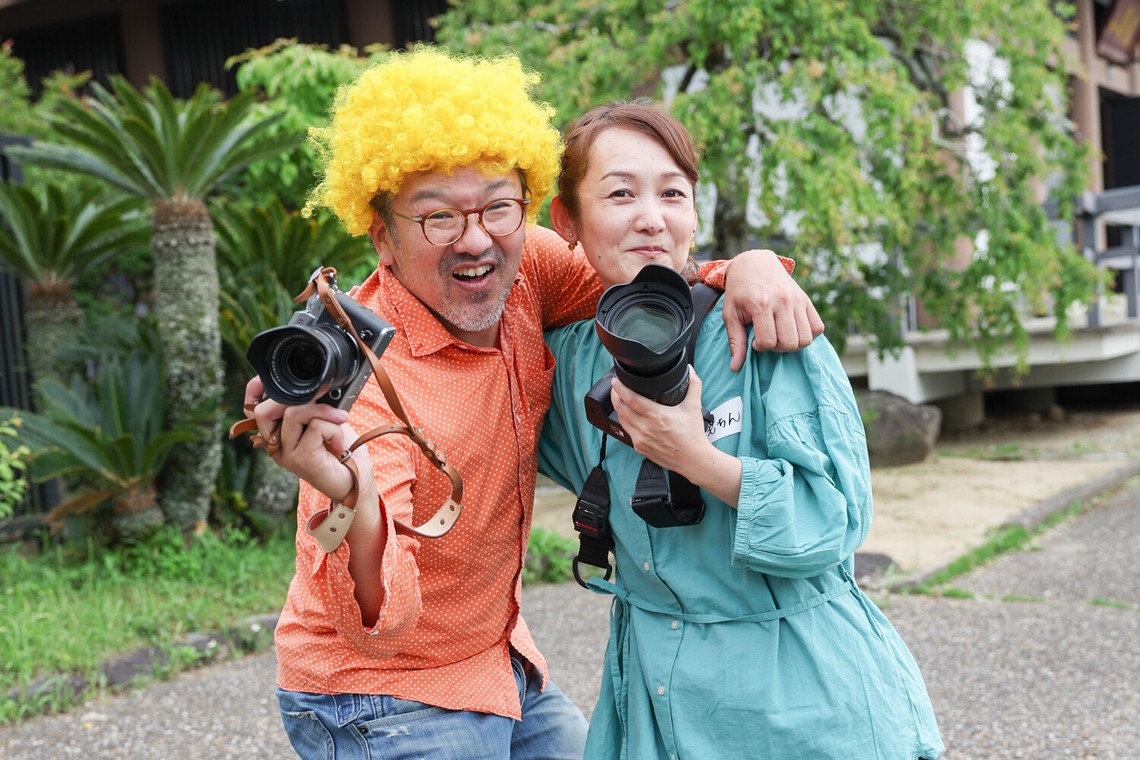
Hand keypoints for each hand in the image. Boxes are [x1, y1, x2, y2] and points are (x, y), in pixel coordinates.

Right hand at [243, 376, 364, 503]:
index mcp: (277, 434)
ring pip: (293, 413)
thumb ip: (311, 406)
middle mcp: (276, 445)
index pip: (254, 409)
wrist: (355, 483)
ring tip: (340, 421)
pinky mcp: (301, 459)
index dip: (256, 390)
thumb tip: (313, 385)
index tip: (271, 381)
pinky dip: (334, 429)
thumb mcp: (324, 422)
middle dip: (300, 398)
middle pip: (267, 408)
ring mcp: (285, 454)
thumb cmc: (341, 452)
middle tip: (328, 404)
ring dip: (323, 411)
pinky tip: (339, 443)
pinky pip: (316, 427)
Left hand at [609, 369, 713, 475]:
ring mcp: (641, 439)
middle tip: (615, 388)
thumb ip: (693, 386)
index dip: (620, 388)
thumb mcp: (694, 407)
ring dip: (618, 409)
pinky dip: (625, 422)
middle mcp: (646, 427)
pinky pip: (627, 431)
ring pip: (622, 420)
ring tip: (619, 400)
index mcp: (657, 415)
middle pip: (621, 408)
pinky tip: (628, 416)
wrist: (693, 459)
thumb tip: (690, 370)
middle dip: (615, 396)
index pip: (631, 398)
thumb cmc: (692, 435)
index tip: (616, 381)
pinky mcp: (640, 447)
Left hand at [721, 249, 824, 369]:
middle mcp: (783, 301)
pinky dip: (808, 334)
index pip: (769, 342)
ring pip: (806, 338)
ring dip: (793, 342)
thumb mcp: (730, 314)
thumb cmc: (739, 292)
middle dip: (778, 347)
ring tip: (780, 334)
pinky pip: (818, 328)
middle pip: (791, 343)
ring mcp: (797, 300)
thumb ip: (735, 341)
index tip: (754, 339)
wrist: (754, 264)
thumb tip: (736, 368)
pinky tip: (792, 329)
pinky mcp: (807, 300)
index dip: (760, 346)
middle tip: (768, 337)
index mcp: (761, 304)